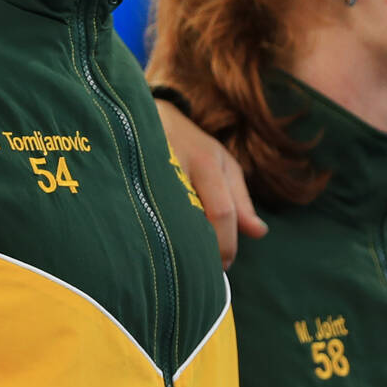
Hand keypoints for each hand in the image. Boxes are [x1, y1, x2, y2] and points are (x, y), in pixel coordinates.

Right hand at [154, 101, 266, 268]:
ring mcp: (149, 175)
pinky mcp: (127, 182)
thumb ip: (241, 201)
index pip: (221, 213)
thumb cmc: (191, 145)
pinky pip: (143, 219)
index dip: (226, 245)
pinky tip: (160, 244)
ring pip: (166, 224)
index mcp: (206, 164)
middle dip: (201, 253)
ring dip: (178, 247)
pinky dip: (156, 235)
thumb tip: (259, 233)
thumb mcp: (223, 165)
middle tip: (203, 268)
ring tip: (183, 259)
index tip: (224, 266)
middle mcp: (177, 167)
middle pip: (193, 224)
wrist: (147, 118)